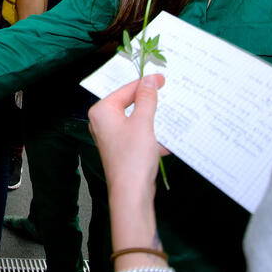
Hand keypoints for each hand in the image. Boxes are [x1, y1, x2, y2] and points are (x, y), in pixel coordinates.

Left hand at [88, 74, 167, 194]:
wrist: (131, 193)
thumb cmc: (133, 157)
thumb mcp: (143, 122)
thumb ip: (146, 99)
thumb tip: (149, 80)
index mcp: (102, 111)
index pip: (126, 90)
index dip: (146, 84)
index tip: (163, 79)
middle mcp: (102, 122)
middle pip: (131, 104)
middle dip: (151, 104)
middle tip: (168, 95)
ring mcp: (111, 136)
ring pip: (137, 120)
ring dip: (154, 122)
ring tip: (170, 119)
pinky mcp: (121, 149)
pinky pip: (138, 135)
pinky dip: (152, 136)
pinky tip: (165, 142)